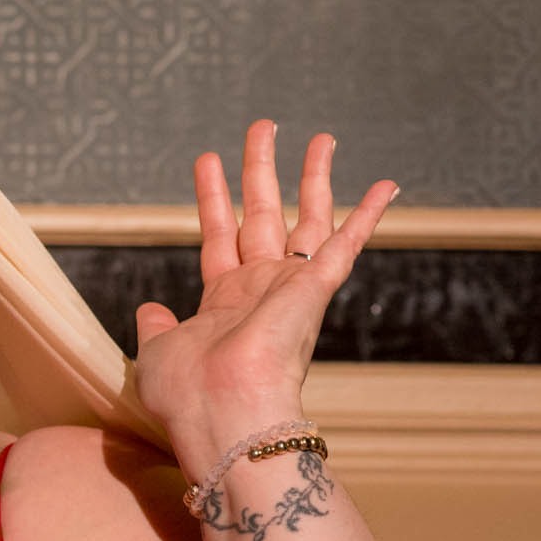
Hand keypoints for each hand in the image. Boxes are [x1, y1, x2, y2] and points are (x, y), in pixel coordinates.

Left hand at [132, 120, 393, 477]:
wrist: (220, 414)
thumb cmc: (186, 395)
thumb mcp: (158, 353)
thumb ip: (158, 327)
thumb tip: (151, 310)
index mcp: (224, 303)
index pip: (219, 236)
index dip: (213, 197)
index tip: (209, 159)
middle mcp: (260, 291)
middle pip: (261, 214)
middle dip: (261, 169)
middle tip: (263, 126)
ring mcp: (289, 288)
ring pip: (307, 218)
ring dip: (313, 175)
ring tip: (321, 136)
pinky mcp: (315, 289)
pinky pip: (347, 244)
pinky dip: (369, 214)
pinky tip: (389, 184)